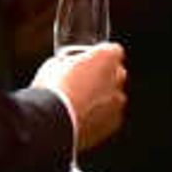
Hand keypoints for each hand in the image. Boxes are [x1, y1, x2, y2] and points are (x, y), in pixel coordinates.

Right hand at [34, 40, 127, 155]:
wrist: (53, 121)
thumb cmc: (53, 89)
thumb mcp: (54, 64)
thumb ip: (68, 62)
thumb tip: (64, 66)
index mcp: (105, 57)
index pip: (113, 50)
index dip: (100, 56)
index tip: (89, 60)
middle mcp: (117, 77)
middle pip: (117, 73)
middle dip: (104, 76)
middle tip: (83, 82)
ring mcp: (118, 101)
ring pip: (114, 96)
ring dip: (102, 98)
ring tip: (80, 104)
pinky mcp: (114, 122)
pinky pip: (110, 115)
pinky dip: (100, 116)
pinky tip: (82, 118)